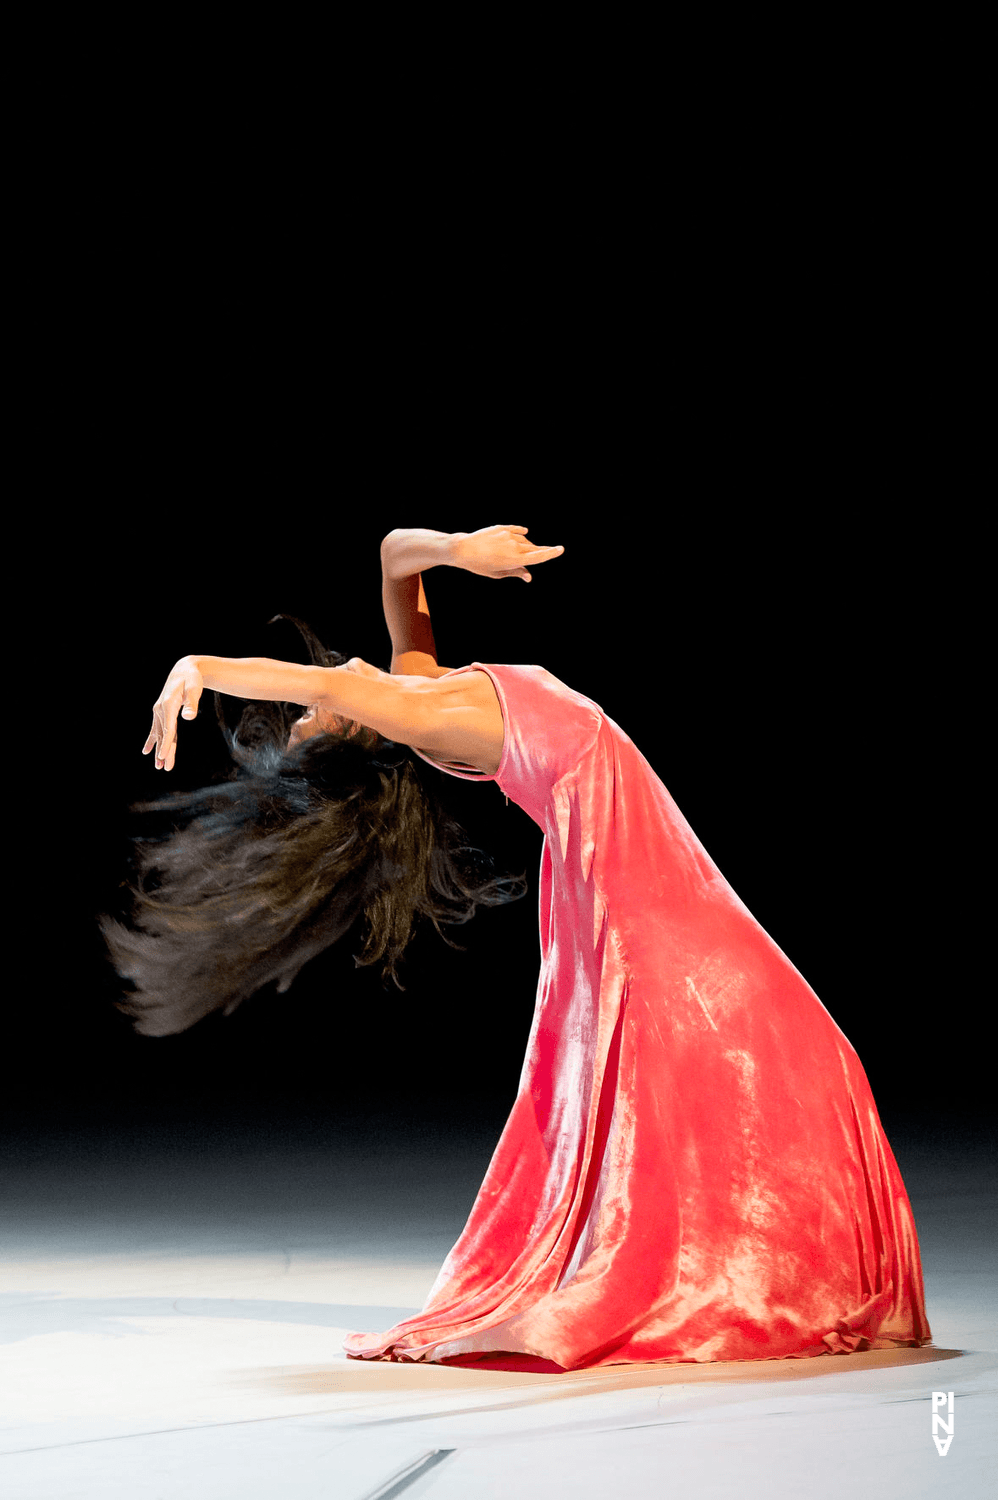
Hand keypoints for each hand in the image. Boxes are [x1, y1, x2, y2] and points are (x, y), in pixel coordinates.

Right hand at [142, 656, 203, 770]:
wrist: (184, 670)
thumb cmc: (191, 679)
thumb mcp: (194, 689)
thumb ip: (192, 703)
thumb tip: (189, 717)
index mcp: (168, 705)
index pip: (168, 728)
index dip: (166, 743)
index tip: (164, 756)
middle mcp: (160, 709)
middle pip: (163, 734)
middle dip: (163, 751)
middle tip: (164, 768)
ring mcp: (159, 711)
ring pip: (160, 734)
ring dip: (158, 749)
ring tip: (159, 766)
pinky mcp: (162, 712)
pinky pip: (159, 729)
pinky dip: (154, 740)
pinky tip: (147, 751)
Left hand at [451, 525, 564, 581]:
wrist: (463, 549)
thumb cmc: (479, 565)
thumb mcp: (498, 573)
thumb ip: (515, 572)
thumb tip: (529, 576)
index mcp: (515, 559)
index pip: (539, 556)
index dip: (551, 553)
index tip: (561, 549)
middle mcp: (515, 546)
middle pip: (533, 549)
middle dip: (539, 551)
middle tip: (547, 551)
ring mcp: (509, 535)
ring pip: (524, 540)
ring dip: (525, 546)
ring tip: (518, 552)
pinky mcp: (502, 527)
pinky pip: (517, 530)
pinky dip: (521, 533)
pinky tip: (525, 533)